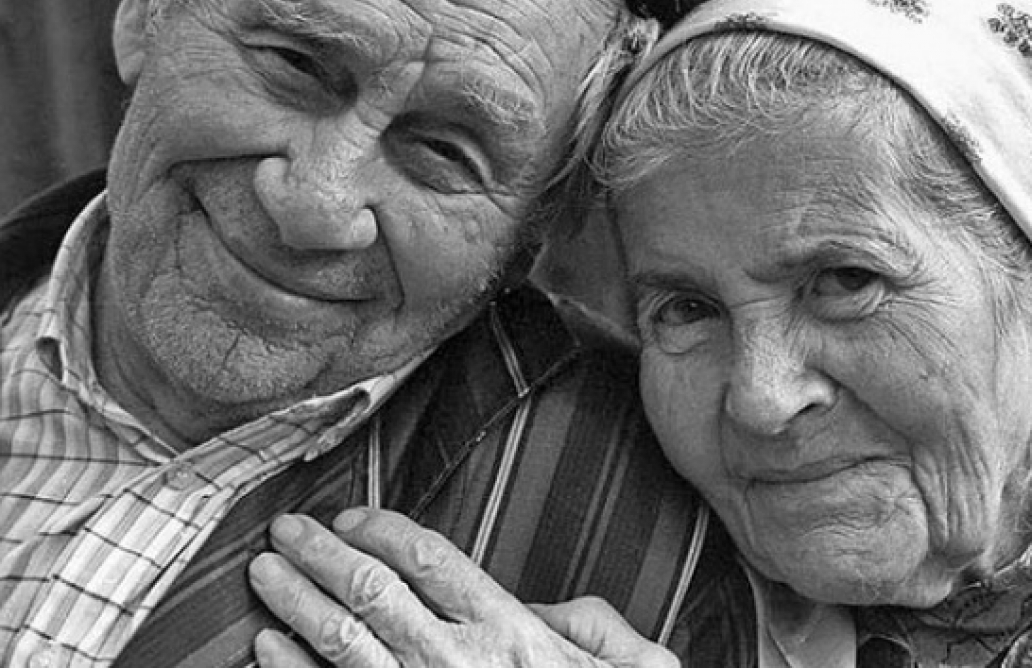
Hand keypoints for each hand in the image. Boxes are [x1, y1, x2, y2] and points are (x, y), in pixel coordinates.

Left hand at [248, 509, 678, 667]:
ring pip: (344, 643)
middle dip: (320, 556)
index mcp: (508, 632)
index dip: (382, 531)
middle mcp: (458, 662)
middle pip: (374, 593)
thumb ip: (588, 623)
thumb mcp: (629, 662)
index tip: (349, 516)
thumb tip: (538, 609)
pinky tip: (267, 648)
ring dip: (296, 604)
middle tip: (284, 529)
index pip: (430, 561)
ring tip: (263, 573)